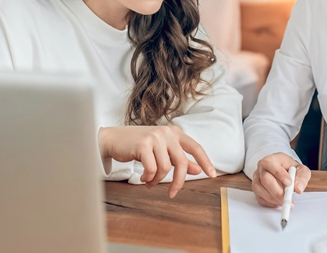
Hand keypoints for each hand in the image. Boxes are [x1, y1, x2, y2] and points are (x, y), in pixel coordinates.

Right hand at [98, 125, 215, 197]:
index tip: (212, 175)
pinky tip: (143, 178)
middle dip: (178, 181)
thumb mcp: (162, 150)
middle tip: (172, 193)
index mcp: (174, 132)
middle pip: (182, 162)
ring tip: (149, 181)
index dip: (205, 161)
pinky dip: (148, 178)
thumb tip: (198, 170)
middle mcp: (167, 133)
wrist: (113, 139)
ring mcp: (156, 137)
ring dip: (157, 180)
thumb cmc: (139, 145)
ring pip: (166, 168)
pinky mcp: (143, 144)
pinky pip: (152, 169)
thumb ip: (179, 158)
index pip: (195, 147)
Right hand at [251, 152, 310, 207]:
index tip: (289, 183)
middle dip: (277, 191)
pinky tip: (278, 202)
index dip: (279, 174)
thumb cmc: (291, 169)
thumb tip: (298, 189)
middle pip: (265, 179)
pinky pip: (259, 198)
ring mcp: (257, 178)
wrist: (285, 172)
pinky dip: (269, 203)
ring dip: (273, 199)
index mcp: (272, 159)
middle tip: (288, 199)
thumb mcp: (301, 170)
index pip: (270, 164)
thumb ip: (302, 177)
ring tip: (285, 202)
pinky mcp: (256, 189)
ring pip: (259, 189)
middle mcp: (262, 167)